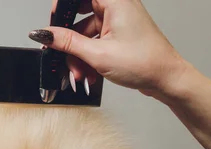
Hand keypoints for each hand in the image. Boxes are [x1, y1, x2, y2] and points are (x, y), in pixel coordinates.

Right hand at [29, 0, 188, 98]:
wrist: (166, 79)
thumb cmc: (145, 62)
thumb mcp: (98, 54)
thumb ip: (66, 43)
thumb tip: (44, 34)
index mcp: (115, 1)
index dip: (63, 7)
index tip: (52, 25)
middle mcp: (117, 7)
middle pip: (80, 17)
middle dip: (69, 42)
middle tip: (62, 55)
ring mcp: (118, 22)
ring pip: (85, 34)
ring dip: (77, 56)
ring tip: (79, 74)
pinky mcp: (118, 35)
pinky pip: (93, 42)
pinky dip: (87, 58)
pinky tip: (87, 72)